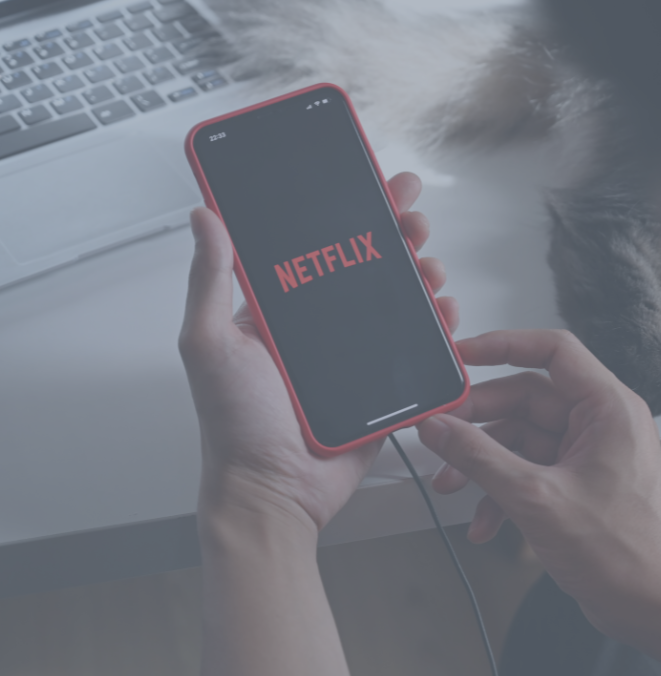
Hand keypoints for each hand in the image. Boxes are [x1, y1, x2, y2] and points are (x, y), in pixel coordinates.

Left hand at [179, 172, 457, 530]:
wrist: (276, 493)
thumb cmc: (235, 426)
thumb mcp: (211, 344)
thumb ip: (209, 280)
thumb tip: (203, 217)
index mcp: (281, 309)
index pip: (316, 245)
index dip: (343, 211)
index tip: (365, 182)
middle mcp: (319, 325)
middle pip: (366, 263)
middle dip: (395, 232)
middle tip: (411, 214)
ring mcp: (353, 352)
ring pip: (396, 299)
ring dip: (420, 272)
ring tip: (429, 263)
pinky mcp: (381, 382)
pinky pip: (415, 345)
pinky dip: (436, 324)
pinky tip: (443, 310)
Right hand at [417, 329, 660, 638]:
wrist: (650, 608)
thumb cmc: (623, 554)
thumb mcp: (535, 498)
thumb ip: (479, 457)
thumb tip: (439, 428)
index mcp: (608, 407)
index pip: (552, 351)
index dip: (504, 346)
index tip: (462, 355)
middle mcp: (600, 422)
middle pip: (525, 398)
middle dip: (478, 421)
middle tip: (440, 433)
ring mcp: (588, 452)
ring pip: (521, 436)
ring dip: (483, 462)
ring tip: (450, 485)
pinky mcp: (576, 480)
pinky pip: (528, 467)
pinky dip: (501, 489)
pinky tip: (483, 521)